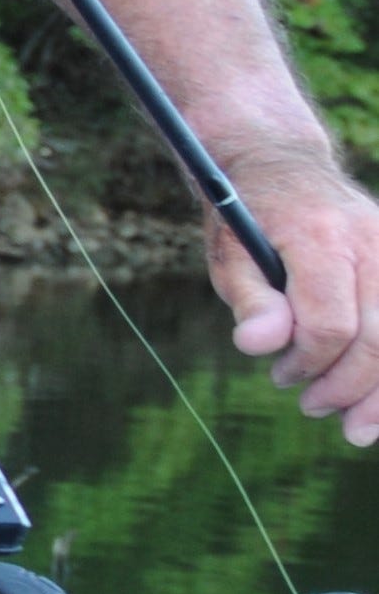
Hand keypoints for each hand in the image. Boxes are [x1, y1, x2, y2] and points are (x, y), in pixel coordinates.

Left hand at [207, 147, 378, 446]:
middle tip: (313, 407)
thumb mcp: (230, 255)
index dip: (308, 362)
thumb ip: (250, 300)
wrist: (283, 167)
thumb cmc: (249, 221)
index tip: (280, 375)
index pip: (330, 323)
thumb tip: (257, 345)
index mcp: (320, 238)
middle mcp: (371, 240)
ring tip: (356, 426)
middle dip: (348, 386)